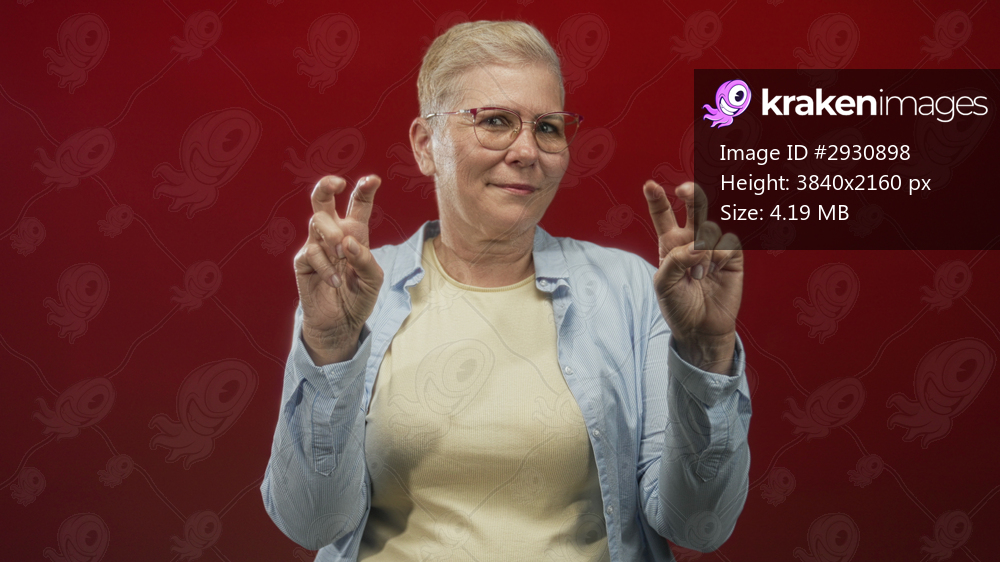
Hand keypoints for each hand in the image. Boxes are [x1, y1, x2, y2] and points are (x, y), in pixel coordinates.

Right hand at [294, 175, 382, 364]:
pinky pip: (311, 252)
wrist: (340, 323)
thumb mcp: (373, 280)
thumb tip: (348, 242)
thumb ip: (365, 259)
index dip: (364, 189)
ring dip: (332, 235)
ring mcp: (316, 245)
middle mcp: (333, 233)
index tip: (374, 179)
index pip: (358, 204)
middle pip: (323, 200)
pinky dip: (325, 266)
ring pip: (317, 221)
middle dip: (327, 185)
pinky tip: (334, 281)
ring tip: (343, 254)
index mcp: (355, 232)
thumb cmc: (359, 297)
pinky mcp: (303, 261)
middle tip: (337, 182)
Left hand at [643, 180, 743, 374]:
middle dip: (691, 194)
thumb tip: (697, 245)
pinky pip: (728, 243)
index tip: (650, 186)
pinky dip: (719, 255)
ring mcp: (714, 247)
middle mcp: (692, 240)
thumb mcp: (664, 285)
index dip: (657, 199)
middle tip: (683, 190)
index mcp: (671, 244)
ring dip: (703, 247)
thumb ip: (675, 260)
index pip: (663, 215)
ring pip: (710, 226)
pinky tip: (714, 270)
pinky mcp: (733, 257)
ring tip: (698, 273)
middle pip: (693, 208)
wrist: (701, 329)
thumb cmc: (678, 307)